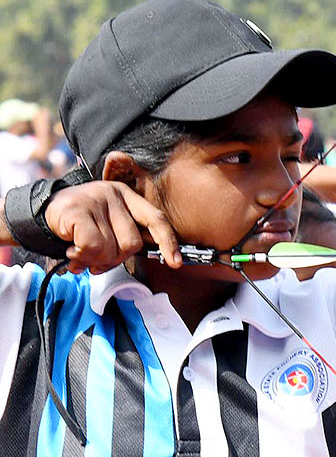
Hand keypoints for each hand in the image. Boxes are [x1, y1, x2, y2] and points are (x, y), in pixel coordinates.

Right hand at [43, 181, 179, 272]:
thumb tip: (144, 257)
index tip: (175, 262)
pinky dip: (81, 256)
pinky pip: (91, 246)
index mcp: (127, 196)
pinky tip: (72, 251)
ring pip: (110, 249)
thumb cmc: (79, 222)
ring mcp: (95, 200)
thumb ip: (124, 236)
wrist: (40, 212)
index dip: (168, 242)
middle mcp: (114, 194)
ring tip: (81, 254)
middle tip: (97, 260)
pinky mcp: (77, 210)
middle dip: (114, 259)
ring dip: (94, 260)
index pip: (156, 219)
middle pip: (132, 243)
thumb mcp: (106, 222)